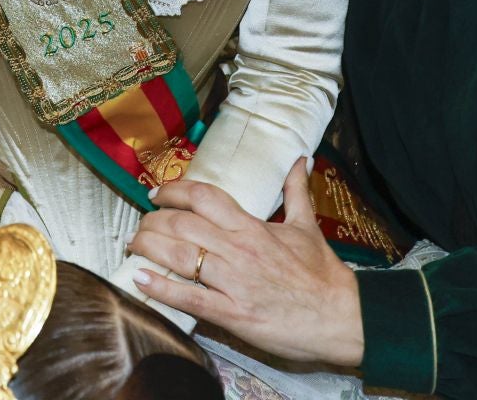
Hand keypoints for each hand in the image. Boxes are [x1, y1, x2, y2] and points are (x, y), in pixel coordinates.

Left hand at [130, 160, 364, 366]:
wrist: (343, 317)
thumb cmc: (323, 274)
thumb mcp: (308, 226)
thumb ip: (296, 191)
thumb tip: (300, 160)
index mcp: (253, 226)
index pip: (204, 197)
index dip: (174, 191)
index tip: (156, 193)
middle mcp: (239, 249)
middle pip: (183, 223)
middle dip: (153, 221)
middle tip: (141, 224)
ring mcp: (235, 282)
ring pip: (180, 255)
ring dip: (150, 247)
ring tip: (133, 245)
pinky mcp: (234, 314)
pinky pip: (190, 297)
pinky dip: (162, 288)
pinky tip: (141, 280)